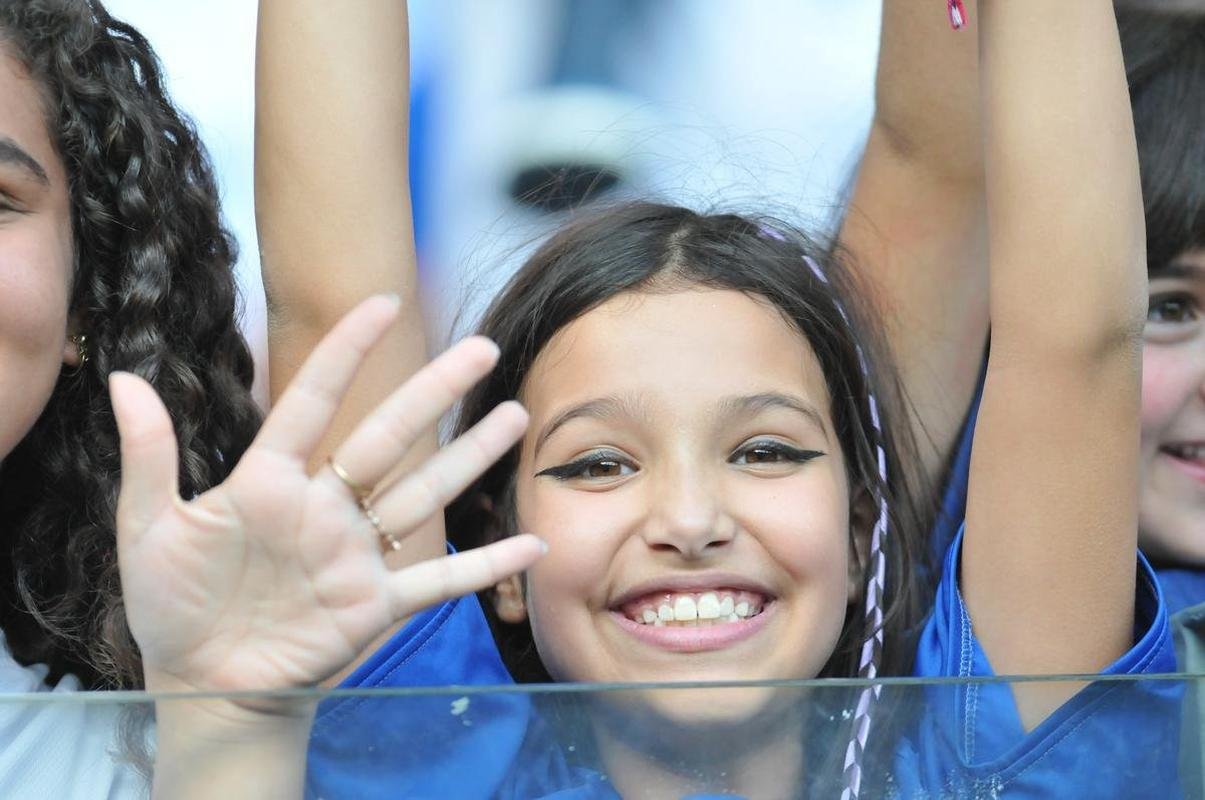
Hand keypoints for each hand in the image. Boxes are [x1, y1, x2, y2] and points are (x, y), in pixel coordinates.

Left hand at [111, 295, 541, 697]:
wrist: (203, 680)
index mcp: (271, 481)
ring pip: (425, 494)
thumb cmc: (173, 603)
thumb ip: (150, 458)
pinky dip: (485, 565)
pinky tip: (532, 544)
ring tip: (515, 416)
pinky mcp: (375, 604)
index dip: (346, 352)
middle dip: (436, 391)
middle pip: (390, 437)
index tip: (381, 303)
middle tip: (482, 349)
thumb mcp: (149, 529)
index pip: (313, 400)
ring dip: (471, 458)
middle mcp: (325, 506)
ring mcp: (356, 554)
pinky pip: (439, 580)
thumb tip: (123, 379)